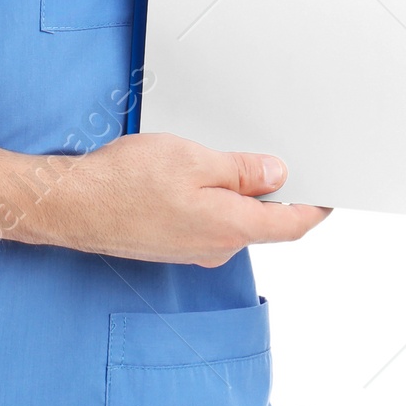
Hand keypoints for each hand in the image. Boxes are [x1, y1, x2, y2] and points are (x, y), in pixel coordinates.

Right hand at [20, 132, 330, 266]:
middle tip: (270, 156)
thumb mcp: (193, 159)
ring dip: (235, 193)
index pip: (290, 224)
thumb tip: (276, 174)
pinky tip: (189, 175)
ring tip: (216, 157)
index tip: (329, 194)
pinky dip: (211, 199)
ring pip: (231, 219)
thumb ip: (240, 170)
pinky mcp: (172, 244)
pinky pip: (207, 221)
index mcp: (230, 227)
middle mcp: (216, 247)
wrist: (76, 205)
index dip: (314, 208)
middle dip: (271, 191)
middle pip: (262, 221)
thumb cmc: (126, 182)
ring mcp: (193, 249)